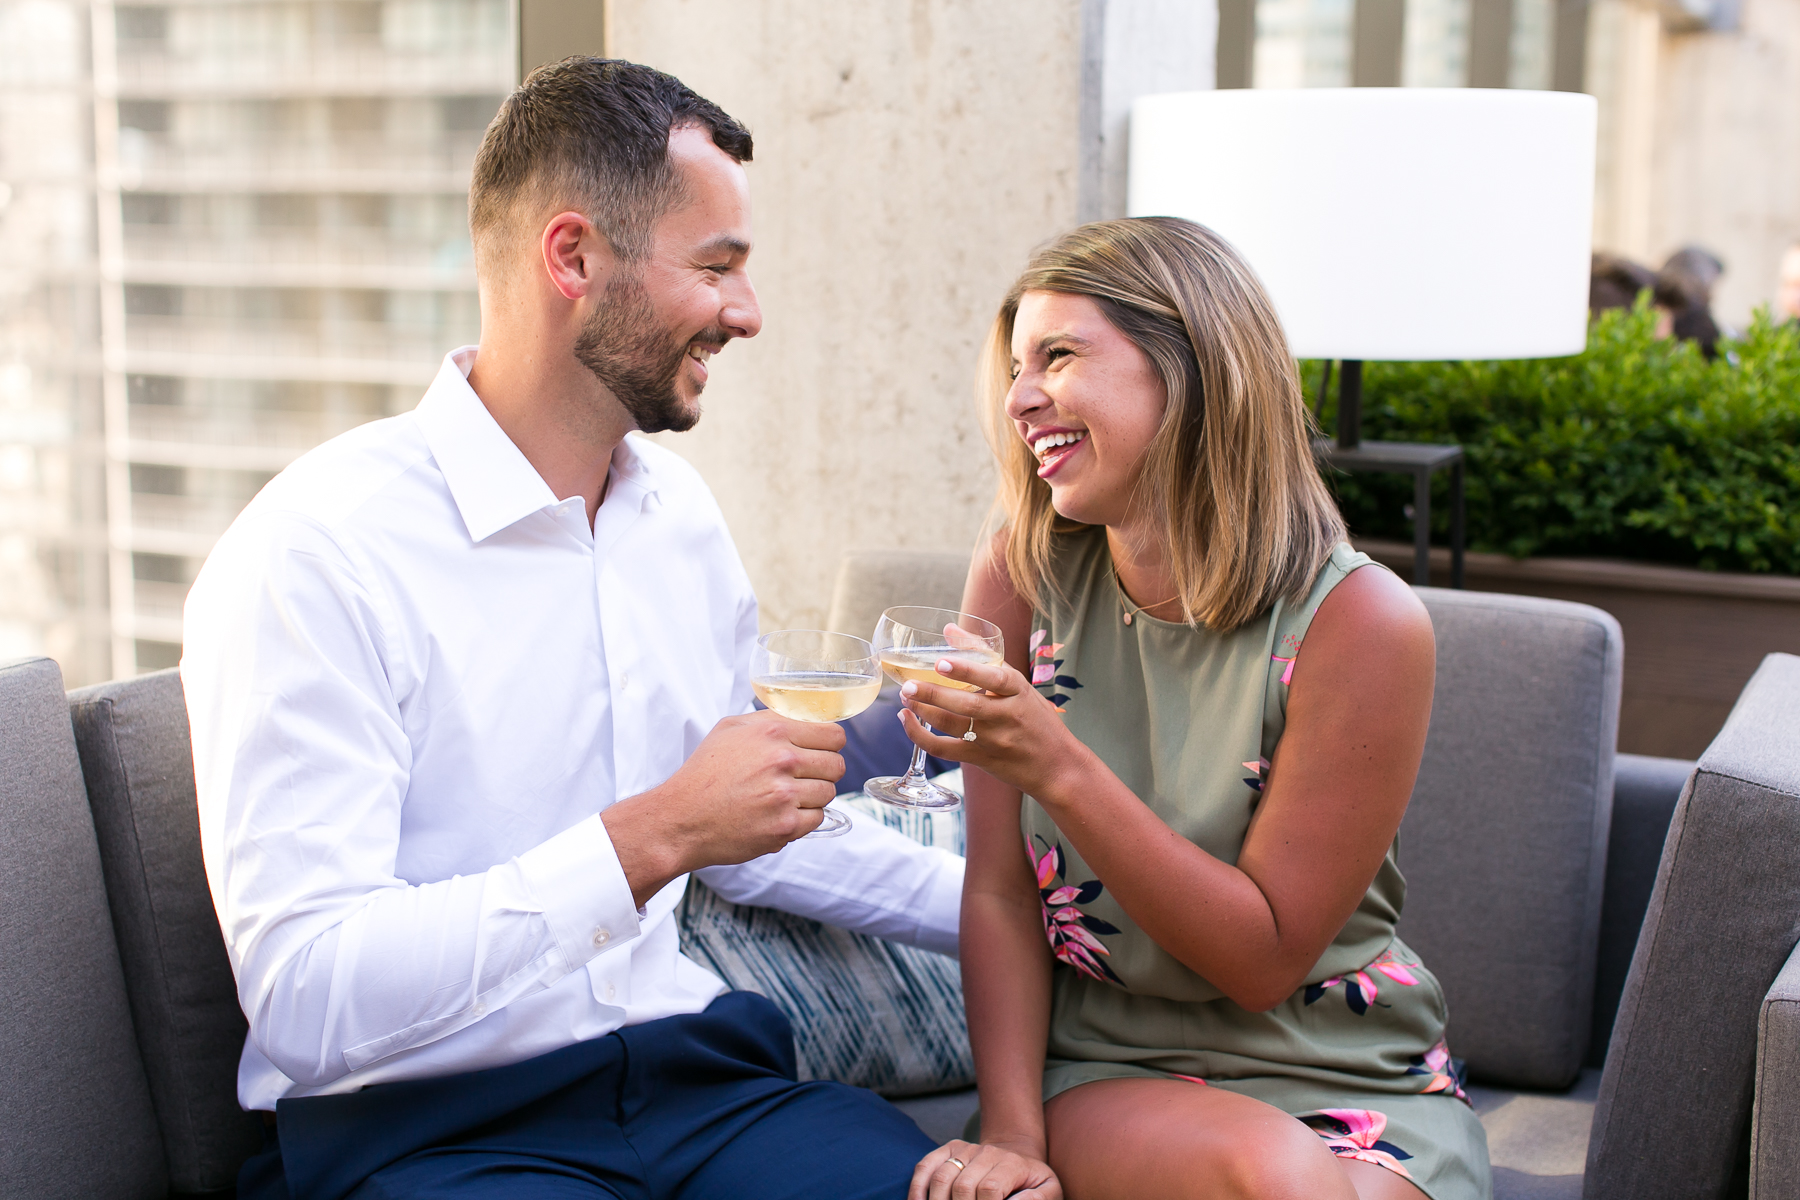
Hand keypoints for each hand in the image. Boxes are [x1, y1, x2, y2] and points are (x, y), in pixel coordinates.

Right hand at [603, 710, 844, 904]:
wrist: (681, 819)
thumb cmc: (703, 775)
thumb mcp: (730, 729)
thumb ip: (770, 720)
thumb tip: (803, 718)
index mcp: (772, 732)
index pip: (834, 735)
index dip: (830, 745)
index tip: (822, 752)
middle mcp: (782, 761)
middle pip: (836, 765)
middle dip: (823, 771)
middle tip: (803, 777)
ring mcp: (784, 796)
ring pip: (828, 793)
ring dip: (812, 796)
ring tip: (785, 797)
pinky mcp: (784, 826)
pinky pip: (817, 819)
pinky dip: (803, 819)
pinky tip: (780, 814)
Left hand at [895, 654, 1086, 800]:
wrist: (1058, 766)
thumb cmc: (1037, 719)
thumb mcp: (1020, 685)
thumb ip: (985, 656)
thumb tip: (949, 628)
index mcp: (1020, 691)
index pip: (994, 678)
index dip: (967, 670)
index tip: (941, 661)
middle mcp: (1008, 715)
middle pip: (968, 705)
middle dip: (934, 694)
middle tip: (908, 684)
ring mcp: (995, 740)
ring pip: (954, 726)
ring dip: (925, 711)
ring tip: (906, 696)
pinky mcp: (981, 760)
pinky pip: (945, 750)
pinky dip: (922, 737)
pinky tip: (908, 720)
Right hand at [910, 1139, 1060, 1199]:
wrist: (1016, 1155)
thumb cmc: (1032, 1181)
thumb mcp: (1048, 1190)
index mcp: (1011, 1163)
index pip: (989, 1189)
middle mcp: (986, 1152)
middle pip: (962, 1187)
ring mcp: (964, 1149)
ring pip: (941, 1178)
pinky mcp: (948, 1149)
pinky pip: (925, 1166)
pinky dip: (917, 1189)